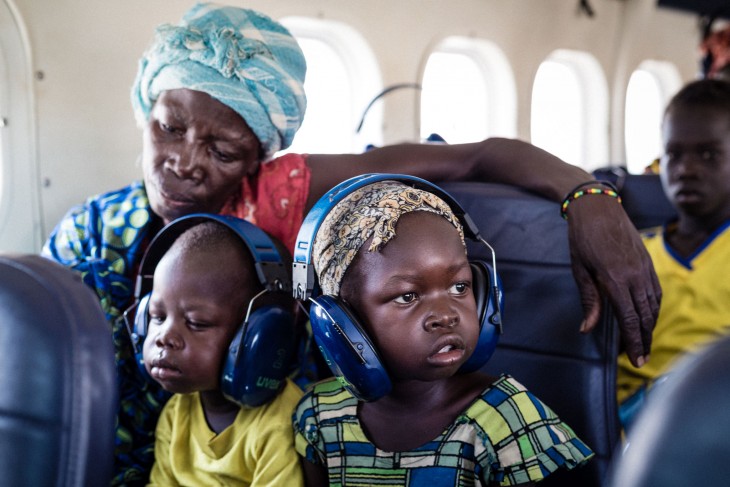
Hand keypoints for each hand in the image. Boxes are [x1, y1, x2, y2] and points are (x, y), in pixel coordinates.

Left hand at [564, 194, 660, 366]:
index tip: (636, 360)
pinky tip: (646, 316)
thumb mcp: (579, 269)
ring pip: (653, 305)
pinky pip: (656, 291)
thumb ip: (589, 300)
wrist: (597, 207)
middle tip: (641, 359)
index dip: (633, 342)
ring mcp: (645, 268)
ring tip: (642, 342)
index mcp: (615, 279)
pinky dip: (653, 308)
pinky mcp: (648, 262)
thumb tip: (587, 329)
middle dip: (644, 340)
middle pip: (645, 317)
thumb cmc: (582, 238)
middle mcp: (635, 275)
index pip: (630, 320)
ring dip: (649, 326)